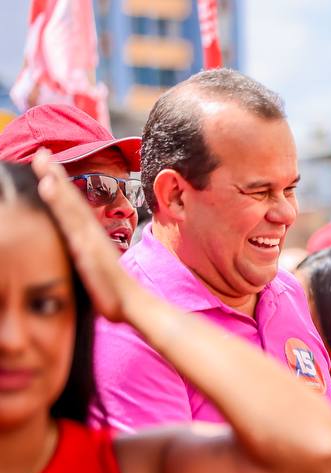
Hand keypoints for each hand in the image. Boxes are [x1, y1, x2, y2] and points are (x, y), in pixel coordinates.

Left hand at [31, 150, 141, 321]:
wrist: (133, 304)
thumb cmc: (116, 295)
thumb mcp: (99, 277)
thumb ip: (91, 265)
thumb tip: (84, 261)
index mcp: (90, 240)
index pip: (73, 209)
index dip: (61, 187)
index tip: (48, 166)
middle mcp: (89, 234)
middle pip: (71, 200)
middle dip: (55, 175)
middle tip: (41, 153)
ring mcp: (88, 237)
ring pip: (69, 203)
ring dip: (55, 180)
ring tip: (42, 161)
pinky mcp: (86, 244)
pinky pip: (69, 217)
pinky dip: (59, 199)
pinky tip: (49, 186)